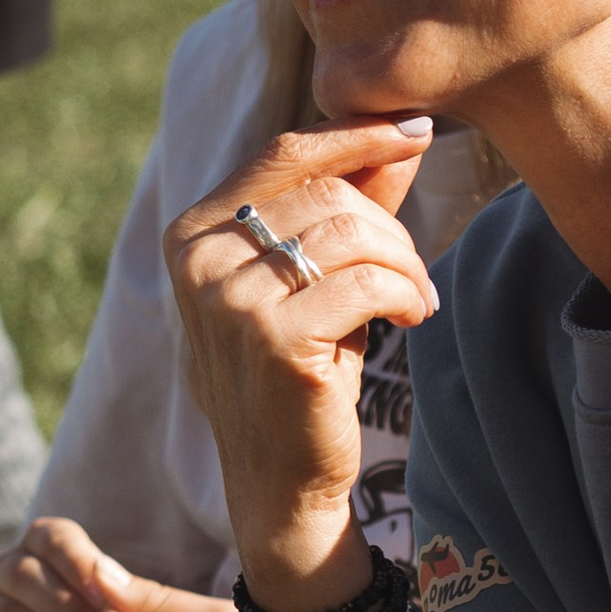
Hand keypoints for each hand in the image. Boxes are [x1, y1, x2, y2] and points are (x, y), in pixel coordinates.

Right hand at [165, 121, 437, 610]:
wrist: (279, 481)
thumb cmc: (299, 370)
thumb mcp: (311, 278)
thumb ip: (347, 203)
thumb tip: (406, 132)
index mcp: (192, 234)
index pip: (284, 154)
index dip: (356, 135)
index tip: (418, 131)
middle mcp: (199, 260)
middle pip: (327, 192)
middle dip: (391, 225)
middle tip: (412, 272)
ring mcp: (231, 301)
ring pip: (352, 232)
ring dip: (405, 263)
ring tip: (414, 298)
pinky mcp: (275, 340)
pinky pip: (368, 282)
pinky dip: (407, 294)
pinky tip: (412, 320)